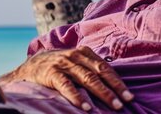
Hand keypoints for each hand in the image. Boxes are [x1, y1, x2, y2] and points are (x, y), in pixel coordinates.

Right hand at [0, 46, 133, 110]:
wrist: (30, 65)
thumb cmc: (59, 66)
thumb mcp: (75, 62)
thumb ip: (91, 68)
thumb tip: (113, 85)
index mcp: (84, 53)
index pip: (105, 68)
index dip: (118, 82)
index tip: (130, 95)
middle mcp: (76, 56)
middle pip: (99, 72)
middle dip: (114, 88)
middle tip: (126, 101)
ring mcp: (64, 64)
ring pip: (87, 78)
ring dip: (102, 93)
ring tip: (113, 105)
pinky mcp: (52, 73)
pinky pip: (66, 86)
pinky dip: (77, 97)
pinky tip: (85, 107)